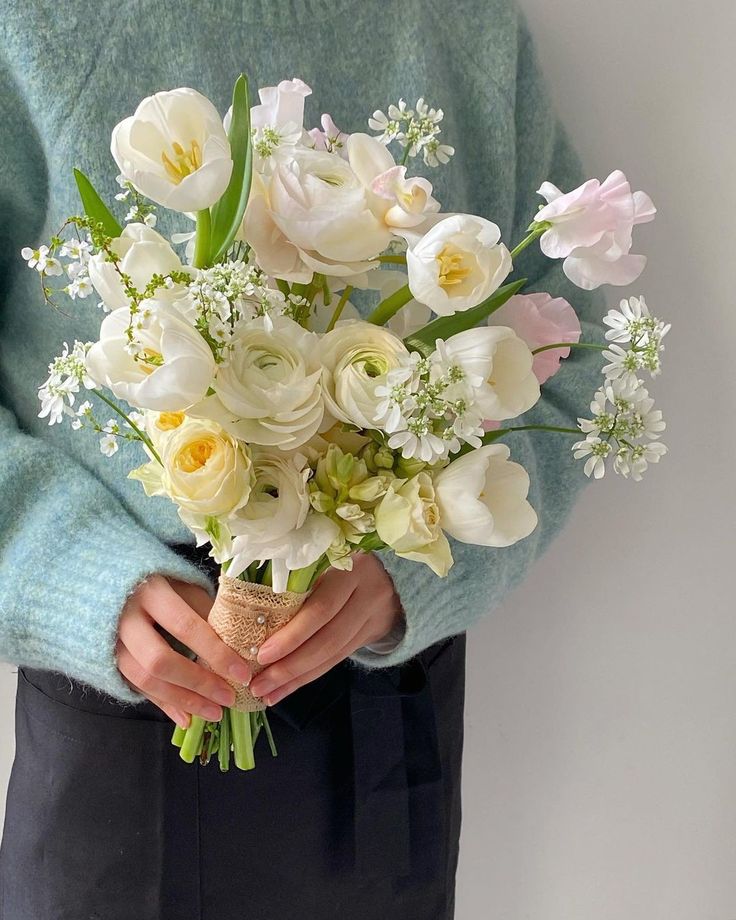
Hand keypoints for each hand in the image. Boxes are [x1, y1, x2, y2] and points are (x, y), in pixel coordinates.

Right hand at [115, 575, 252, 728]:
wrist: (105, 579)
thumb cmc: (157, 580)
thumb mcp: (184, 585)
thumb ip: (206, 613)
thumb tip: (237, 648)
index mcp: (149, 592)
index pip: (185, 626)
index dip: (215, 653)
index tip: (241, 674)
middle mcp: (124, 618)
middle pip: (160, 660)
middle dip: (198, 683)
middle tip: (228, 698)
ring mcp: (109, 642)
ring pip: (145, 680)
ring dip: (183, 700)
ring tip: (214, 713)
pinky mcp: (106, 660)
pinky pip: (136, 688)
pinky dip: (164, 704)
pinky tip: (187, 718)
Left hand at [249, 552, 402, 705]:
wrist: (390, 572)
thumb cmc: (340, 562)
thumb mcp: (323, 561)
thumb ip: (299, 581)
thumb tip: (252, 613)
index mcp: (351, 571)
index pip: (321, 610)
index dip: (292, 635)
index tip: (262, 654)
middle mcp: (367, 596)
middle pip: (328, 640)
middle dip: (290, 666)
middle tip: (259, 684)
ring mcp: (373, 619)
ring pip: (333, 656)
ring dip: (297, 679)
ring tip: (267, 694)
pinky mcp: (371, 637)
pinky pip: (337, 660)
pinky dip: (309, 676)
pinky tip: (287, 688)